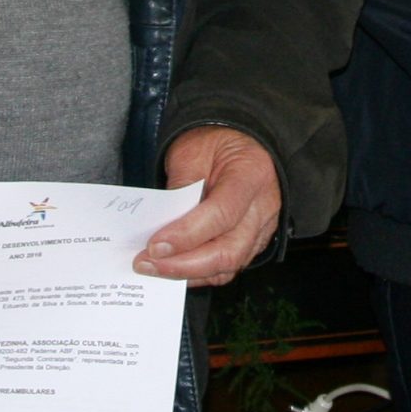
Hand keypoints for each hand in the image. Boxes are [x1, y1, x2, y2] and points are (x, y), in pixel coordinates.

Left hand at [136, 127, 280, 286]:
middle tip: (147, 264)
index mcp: (251, 174)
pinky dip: (202, 273)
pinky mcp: (255, 240)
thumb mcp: (191, 152)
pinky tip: (176, 268)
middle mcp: (264, 205)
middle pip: (230, 250)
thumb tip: (159, 227)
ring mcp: (263, 226)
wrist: (240, 138)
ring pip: (231, 265)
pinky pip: (231, 266)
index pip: (221, 214)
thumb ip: (179, 188)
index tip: (154, 246)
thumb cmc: (216, 141)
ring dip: (190, 273)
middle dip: (185, 265)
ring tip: (155, 268)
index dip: (186, 235)